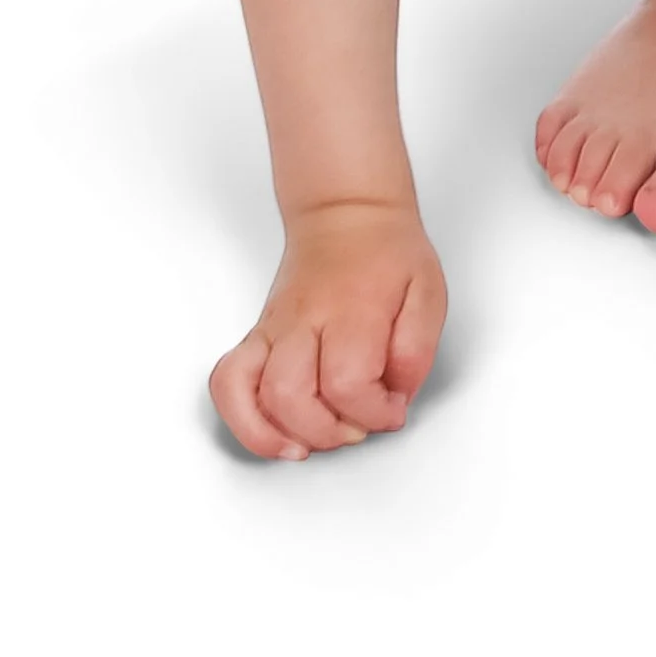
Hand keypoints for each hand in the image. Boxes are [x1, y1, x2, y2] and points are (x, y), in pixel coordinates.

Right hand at [209, 201, 446, 460]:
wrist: (347, 212)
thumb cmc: (387, 252)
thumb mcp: (428, 291)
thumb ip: (417, 350)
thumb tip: (397, 398)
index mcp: (353, 309)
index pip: (348, 382)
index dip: (373, 413)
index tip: (392, 409)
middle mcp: (305, 321)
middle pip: (293, 396)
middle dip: (327, 432)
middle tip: (357, 427)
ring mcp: (274, 330)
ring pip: (251, 393)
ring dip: (278, 435)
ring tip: (310, 444)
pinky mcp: (257, 338)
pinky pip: (227, 382)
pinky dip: (241, 419)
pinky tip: (271, 436)